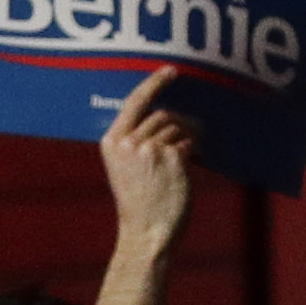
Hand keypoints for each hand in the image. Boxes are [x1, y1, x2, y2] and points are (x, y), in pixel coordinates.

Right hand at [101, 66, 199, 242]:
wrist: (146, 233)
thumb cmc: (139, 202)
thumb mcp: (124, 168)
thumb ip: (134, 141)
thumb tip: (167, 117)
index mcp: (111, 142)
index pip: (135, 101)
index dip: (154, 82)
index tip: (171, 70)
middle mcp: (128, 141)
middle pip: (163, 115)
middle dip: (179, 124)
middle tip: (190, 138)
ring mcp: (150, 149)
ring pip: (178, 128)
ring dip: (188, 139)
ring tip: (186, 158)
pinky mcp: (172, 157)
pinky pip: (190, 143)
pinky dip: (193, 152)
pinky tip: (187, 168)